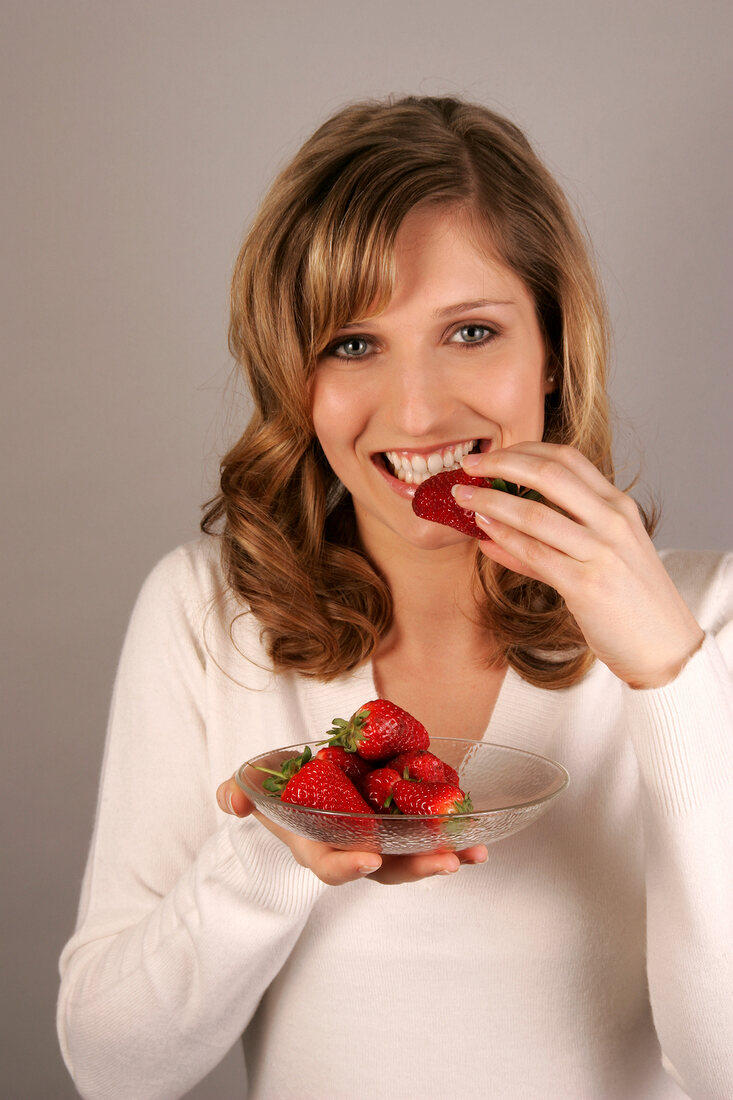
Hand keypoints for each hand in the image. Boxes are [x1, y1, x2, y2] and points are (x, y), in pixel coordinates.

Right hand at [216, 776, 487, 884]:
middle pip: (385, 870)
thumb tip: (232, 800)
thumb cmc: (277, 789)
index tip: (368, 859)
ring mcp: (379, 838)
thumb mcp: (251, 786)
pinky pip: (427, 833)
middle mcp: (352, 849)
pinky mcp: (400, 820)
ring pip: (412, 857)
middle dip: (415, 868)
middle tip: (446, 863)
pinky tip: (479, 832)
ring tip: (474, 853)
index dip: (347, 866)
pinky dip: (452, 836)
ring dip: (444, 856)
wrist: (301, 781)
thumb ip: (237, 792)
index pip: (330, 866)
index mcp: (316, 846)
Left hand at [456, 442, 703, 688]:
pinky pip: (534, 553)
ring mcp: (601, 551)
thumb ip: (548, 543)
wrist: (664, 646)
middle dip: (502, 463)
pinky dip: (503, 538)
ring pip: (534, 513)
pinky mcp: (586, 584)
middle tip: (469, 465)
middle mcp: (613, 521)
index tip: (493, 454)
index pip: (568, 459)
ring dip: (490, 501)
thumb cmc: (628, 601)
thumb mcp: (599, 557)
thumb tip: (492, 530)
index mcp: (619, 505)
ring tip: (463, 497)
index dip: (524, 450)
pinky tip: (483, 532)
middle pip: (550, 473)